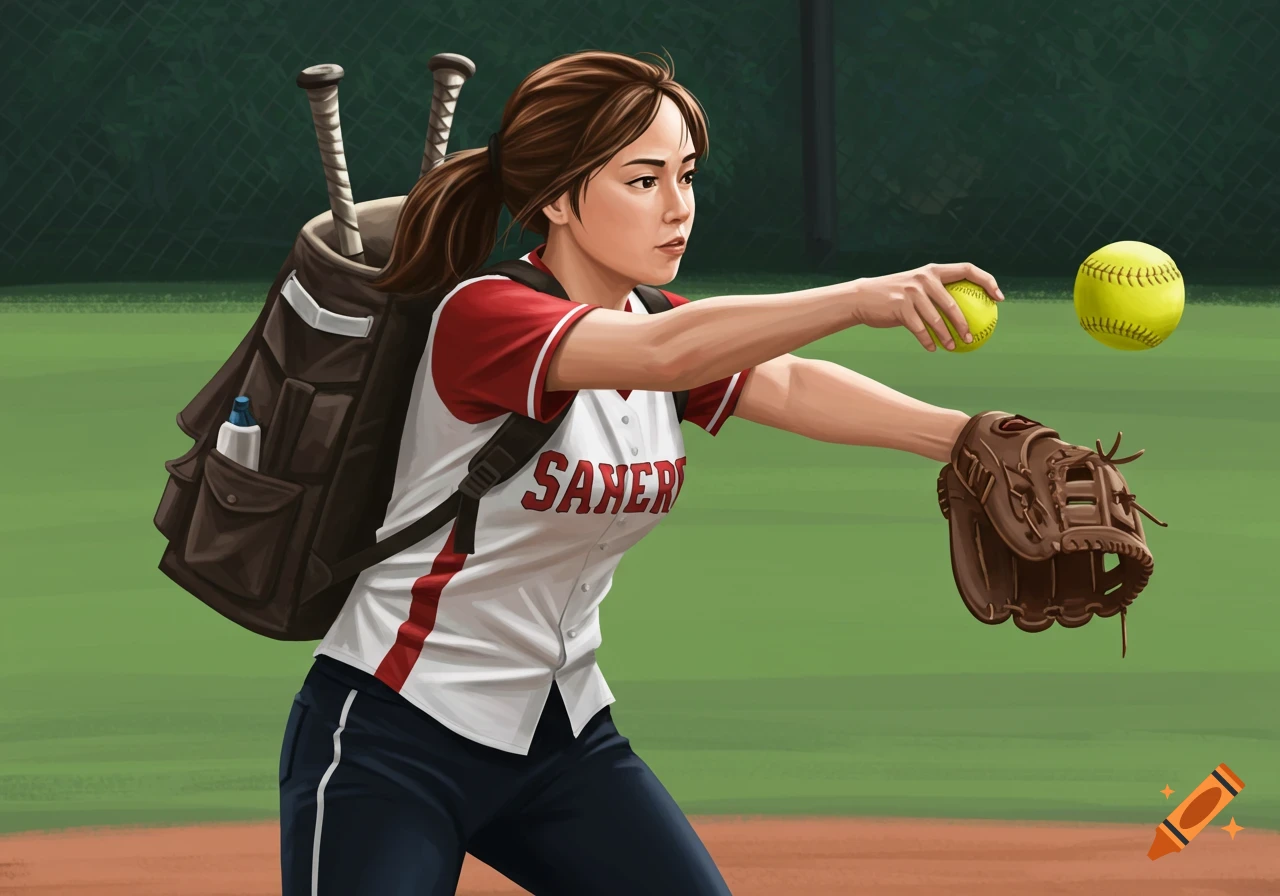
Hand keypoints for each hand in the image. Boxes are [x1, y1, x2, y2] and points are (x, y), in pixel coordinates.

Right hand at [846, 263, 1003, 351]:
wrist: (864, 298)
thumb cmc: (895, 296)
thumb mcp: (916, 287)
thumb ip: (937, 292)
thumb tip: (966, 310)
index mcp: (933, 270)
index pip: (967, 269)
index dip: (988, 281)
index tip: (999, 298)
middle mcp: (924, 278)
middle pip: (953, 303)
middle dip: (965, 323)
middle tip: (972, 337)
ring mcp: (911, 292)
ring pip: (936, 320)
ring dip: (946, 337)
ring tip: (953, 348)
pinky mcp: (900, 307)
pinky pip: (919, 329)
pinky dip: (927, 341)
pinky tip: (932, 348)